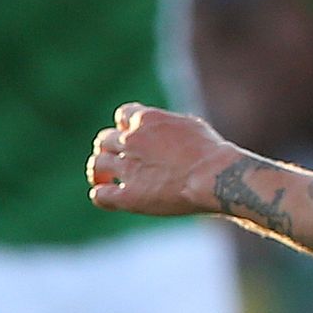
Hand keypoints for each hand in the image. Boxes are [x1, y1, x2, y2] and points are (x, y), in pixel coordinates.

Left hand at [89, 104, 245, 215]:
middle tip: (115, 160)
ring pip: (97, 164)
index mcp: (146, 119)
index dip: (125, 126)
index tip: (131, 136)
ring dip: (99, 170)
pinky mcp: (128, 196)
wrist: (215, 176)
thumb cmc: (212, 152)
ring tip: (104, 179)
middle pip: (105, 140)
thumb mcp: (190, 126)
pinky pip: (101, 195)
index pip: (123, 115)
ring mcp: (127, 168)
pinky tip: (108, 197)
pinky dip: (101, 195)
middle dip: (109, 148)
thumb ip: (169, 127)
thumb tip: (166, 133)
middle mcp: (131, 141)